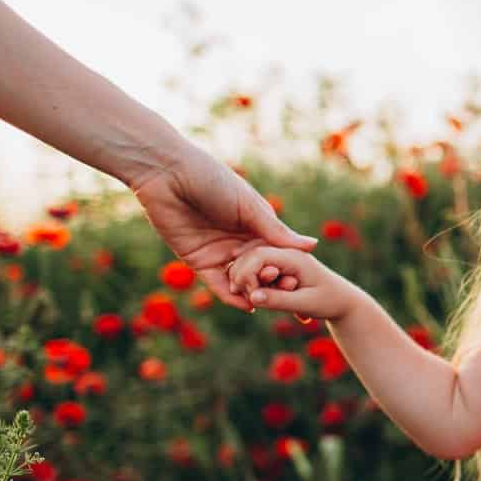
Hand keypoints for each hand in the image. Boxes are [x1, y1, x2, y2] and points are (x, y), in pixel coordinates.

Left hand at [129, 146, 316, 312]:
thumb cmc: (212, 180)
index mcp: (255, 224)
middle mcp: (239, 240)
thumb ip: (277, 231)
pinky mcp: (197, 260)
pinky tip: (246, 305)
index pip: (276, 252)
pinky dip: (230, 295)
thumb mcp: (249, 207)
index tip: (298, 280)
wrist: (168, 175)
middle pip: (259, 268)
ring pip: (240, 278)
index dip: (286, 266)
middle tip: (284, 295)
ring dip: (252, 291)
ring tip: (267, 303)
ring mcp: (219, 251)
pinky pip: (217, 282)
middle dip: (271, 282)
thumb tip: (312, 246)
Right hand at [224, 243, 359, 322]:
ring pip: (249, 262)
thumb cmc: (330, 301)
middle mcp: (284, 252)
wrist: (345, 301)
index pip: (258, 255)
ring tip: (252, 303)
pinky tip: (256, 300)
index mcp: (293, 255)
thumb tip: (252, 298)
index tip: (249, 296)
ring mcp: (279, 257)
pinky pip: (255, 270)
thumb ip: (279, 300)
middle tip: (247, 301)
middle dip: (241, 277)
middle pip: (249, 256)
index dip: (246, 274)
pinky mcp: (276, 266)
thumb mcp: (306, 303)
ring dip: (245, 281)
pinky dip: (251, 283)